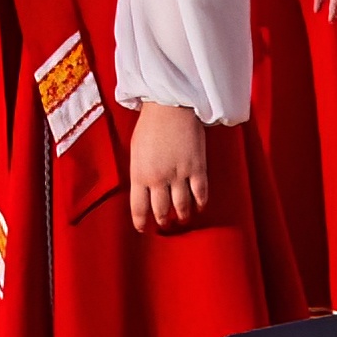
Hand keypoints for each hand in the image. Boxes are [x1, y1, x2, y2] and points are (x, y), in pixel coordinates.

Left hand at [125, 99, 209, 232]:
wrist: (170, 107)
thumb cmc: (150, 125)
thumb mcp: (136, 152)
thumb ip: (140, 172)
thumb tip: (145, 189)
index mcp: (139, 174)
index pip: (139, 208)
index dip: (141, 222)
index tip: (144, 228)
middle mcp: (158, 178)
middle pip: (162, 210)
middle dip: (163, 221)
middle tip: (165, 224)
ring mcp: (179, 174)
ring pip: (182, 206)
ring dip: (182, 216)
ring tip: (183, 218)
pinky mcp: (197, 168)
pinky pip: (200, 193)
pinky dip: (200, 203)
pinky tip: (199, 207)